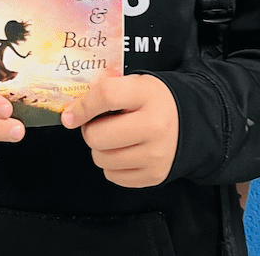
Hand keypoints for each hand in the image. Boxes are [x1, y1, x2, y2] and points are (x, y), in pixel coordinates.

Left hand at [61, 74, 178, 187]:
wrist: (189, 122)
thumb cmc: (154, 101)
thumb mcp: (135, 84)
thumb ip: (106, 89)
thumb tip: (73, 110)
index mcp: (147, 94)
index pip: (106, 96)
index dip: (82, 106)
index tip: (70, 114)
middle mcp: (154, 125)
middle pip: (98, 136)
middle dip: (90, 131)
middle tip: (99, 125)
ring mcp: (156, 154)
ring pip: (102, 158)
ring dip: (100, 149)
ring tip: (114, 138)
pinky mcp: (154, 175)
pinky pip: (113, 176)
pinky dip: (112, 165)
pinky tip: (124, 151)